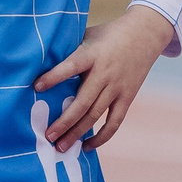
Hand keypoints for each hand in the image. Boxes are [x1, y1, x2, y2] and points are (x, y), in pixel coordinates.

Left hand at [35, 4, 174, 151]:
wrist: (145, 34)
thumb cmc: (110, 34)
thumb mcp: (89, 36)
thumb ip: (71, 51)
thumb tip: (43, 65)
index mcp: (93, 55)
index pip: (71, 66)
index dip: (54, 77)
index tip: (36, 87)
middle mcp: (105, 73)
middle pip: (83, 102)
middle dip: (64, 122)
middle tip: (48, 136)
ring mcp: (117, 87)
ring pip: (96, 115)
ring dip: (78, 133)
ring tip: (61, 147)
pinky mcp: (127, 97)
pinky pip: (114, 122)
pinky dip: (102, 137)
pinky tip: (87, 146)